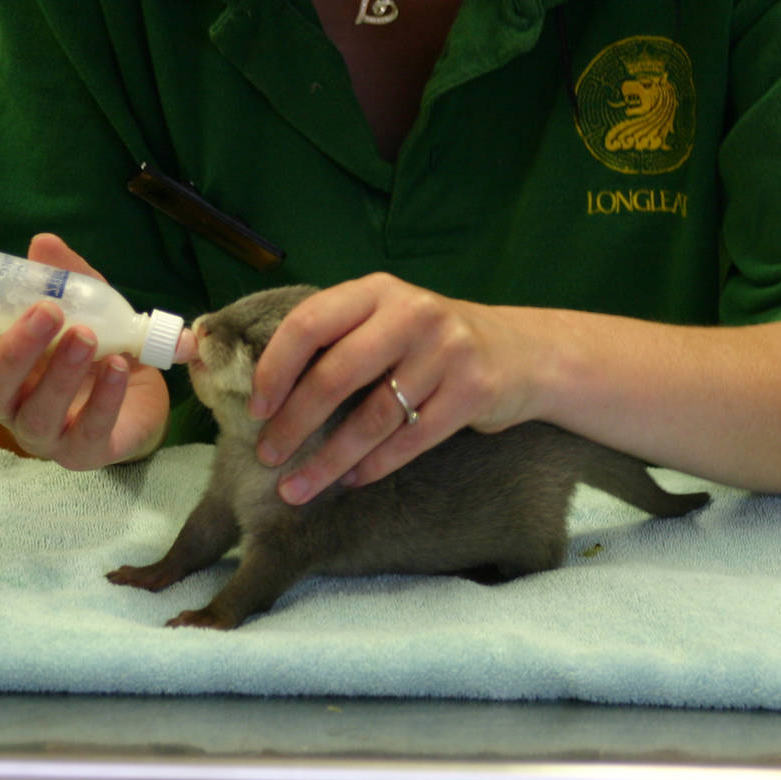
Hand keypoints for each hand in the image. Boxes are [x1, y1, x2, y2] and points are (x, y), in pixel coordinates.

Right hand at [0, 233, 170, 468]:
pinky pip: (88, 433)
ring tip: (87, 336)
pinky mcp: (84, 453)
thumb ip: (65, 278)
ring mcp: (43, 434)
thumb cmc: (95, 345)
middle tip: (47, 312)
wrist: (144, 390)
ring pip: (37, 414)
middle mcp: (9, 404)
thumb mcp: (83, 304)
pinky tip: (119, 366)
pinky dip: (104, 399)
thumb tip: (42, 244)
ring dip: (60, 374)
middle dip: (13, 351)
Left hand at [248, 273, 540, 503]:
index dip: (275, 369)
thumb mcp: (387, 320)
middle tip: (267, 456)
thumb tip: (264, 391)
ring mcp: (446, 351)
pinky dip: (374, 466)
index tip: (256, 409)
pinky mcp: (472, 391)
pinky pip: (410, 441)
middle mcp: (411, 313)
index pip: (309, 324)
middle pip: (336, 375)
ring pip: (372, 418)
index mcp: (376, 291)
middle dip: (294, 423)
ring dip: (328, 460)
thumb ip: (338, 339)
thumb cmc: (431, 343)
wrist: (524, 352)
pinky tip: (351, 481)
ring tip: (298, 488)